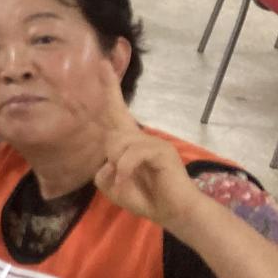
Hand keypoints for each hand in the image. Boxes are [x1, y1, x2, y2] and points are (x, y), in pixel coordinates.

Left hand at [83, 58, 199, 229]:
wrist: (174, 213)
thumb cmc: (145, 198)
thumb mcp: (114, 186)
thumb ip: (104, 172)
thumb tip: (109, 161)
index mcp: (130, 143)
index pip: (116, 112)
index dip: (109, 89)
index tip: (102, 64)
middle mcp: (142, 137)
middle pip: (114, 126)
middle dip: (112, 148)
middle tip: (122, 169)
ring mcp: (154, 142)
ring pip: (119, 144)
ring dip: (117, 166)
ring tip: (127, 180)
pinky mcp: (163, 151)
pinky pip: (131, 154)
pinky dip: (124, 170)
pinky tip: (128, 179)